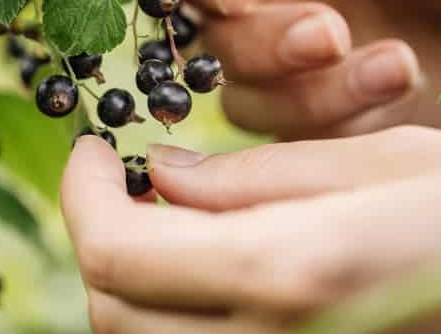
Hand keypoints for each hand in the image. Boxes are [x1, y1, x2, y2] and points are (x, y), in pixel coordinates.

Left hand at [62, 133, 440, 332]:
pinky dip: (166, 315)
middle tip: (118, 181)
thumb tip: (158, 173)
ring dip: (126, 279)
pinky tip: (198, 267)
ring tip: (158, 220)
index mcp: (293, 271)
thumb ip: (254, 177)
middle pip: (110, 310)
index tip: (91, 151)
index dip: (82, 195)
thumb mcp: (384, 163)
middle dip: (97, 235)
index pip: (116, 252)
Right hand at [183, 0, 440, 138]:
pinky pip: (288, 138)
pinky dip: (334, 120)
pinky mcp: (321, 125)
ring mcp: (297, 72)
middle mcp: (281, 5)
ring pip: (242, 93)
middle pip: (211, 34)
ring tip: (398, 64)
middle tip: (329, 31)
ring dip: (305, 89)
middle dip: (261, 39)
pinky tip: (397, 90)